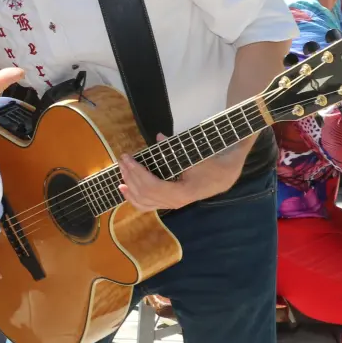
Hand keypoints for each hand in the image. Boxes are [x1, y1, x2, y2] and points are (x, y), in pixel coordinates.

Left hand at [118, 134, 244, 210]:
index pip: (151, 185)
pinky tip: (124, 189)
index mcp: (180, 192)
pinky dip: (132, 198)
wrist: (221, 178)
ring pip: (143, 201)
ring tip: (121, 171)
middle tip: (122, 159)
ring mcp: (170, 205)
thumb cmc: (208, 165)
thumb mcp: (193, 156)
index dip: (137, 172)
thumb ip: (174, 148)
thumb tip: (158, 137)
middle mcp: (173, 203)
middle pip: (144, 193)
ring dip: (129, 186)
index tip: (127, 158)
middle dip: (130, 175)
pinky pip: (146, 205)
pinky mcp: (167, 204)